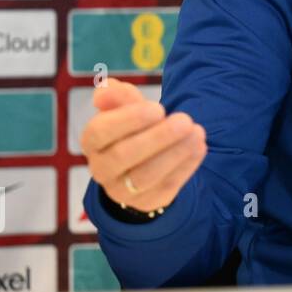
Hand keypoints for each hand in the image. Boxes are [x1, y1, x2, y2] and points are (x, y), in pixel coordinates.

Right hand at [80, 77, 207, 212]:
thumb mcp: (126, 109)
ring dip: (175, 153)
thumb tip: (105, 89)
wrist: (142, 163)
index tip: (158, 108)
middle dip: (157, 137)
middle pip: (123, 155)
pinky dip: (186, 165)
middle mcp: (101, 168)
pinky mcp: (147, 201)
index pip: (100, 132)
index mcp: (92, 142)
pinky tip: (200, 146)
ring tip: (197, 132)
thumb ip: (118, 96)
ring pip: (145, 176)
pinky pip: (167, 186)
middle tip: (184, 120)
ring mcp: (122, 190)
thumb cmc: (133, 129)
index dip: (128, 119)